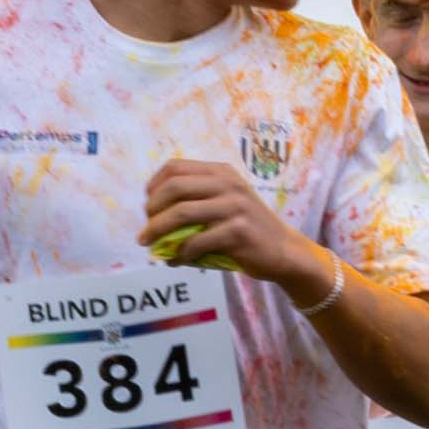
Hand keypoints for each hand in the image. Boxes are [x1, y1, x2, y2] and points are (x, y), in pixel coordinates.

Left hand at [135, 154, 319, 298]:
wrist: (284, 250)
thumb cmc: (247, 227)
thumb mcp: (226, 201)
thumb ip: (197, 198)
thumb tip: (153, 212)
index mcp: (221, 171)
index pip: (175, 167)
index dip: (154, 185)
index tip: (148, 205)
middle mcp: (227, 183)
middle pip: (174, 187)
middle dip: (152, 210)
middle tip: (145, 229)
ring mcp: (234, 206)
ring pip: (181, 213)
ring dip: (158, 231)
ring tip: (150, 245)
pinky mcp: (238, 232)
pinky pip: (196, 241)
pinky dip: (180, 254)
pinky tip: (176, 261)